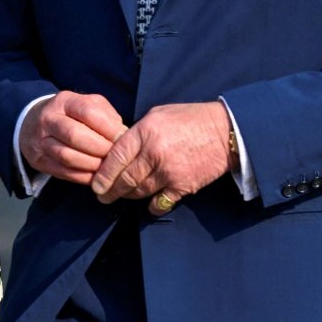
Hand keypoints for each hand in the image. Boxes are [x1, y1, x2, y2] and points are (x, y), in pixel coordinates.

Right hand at [19, 90, 127, 183]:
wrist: (32, 124)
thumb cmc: (69, 115)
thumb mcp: (86, 105)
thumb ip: (105, 116)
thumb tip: (122, 135)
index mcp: (64, 101)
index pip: (88, 112)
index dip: (109, 128)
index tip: (122, 138)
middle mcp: (49, 119)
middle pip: (75, 135)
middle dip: (100, 148)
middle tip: (115, 156)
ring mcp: (40, 141)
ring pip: (67, 156)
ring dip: (91, 165)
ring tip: (106, 168)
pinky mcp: (39, 161)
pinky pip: (62, 172)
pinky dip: (82, 177)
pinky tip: (95, 177)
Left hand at [90, 101, 233, 214]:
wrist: (225, 131)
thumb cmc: (190, 120)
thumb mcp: (158, 115)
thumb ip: (136, 132)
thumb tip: (116, 149)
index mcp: (146, 132)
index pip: (115, 158)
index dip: (102, 175)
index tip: (96, 185)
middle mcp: (154, 153)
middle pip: (124, 180)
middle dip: (110, 191)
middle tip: (104, 196)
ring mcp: (169, 171)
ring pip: (138, 192)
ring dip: (129, 197)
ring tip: (124, 195)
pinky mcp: (182, 186)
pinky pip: (159, 203)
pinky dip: (152, 205)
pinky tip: (150, 201)